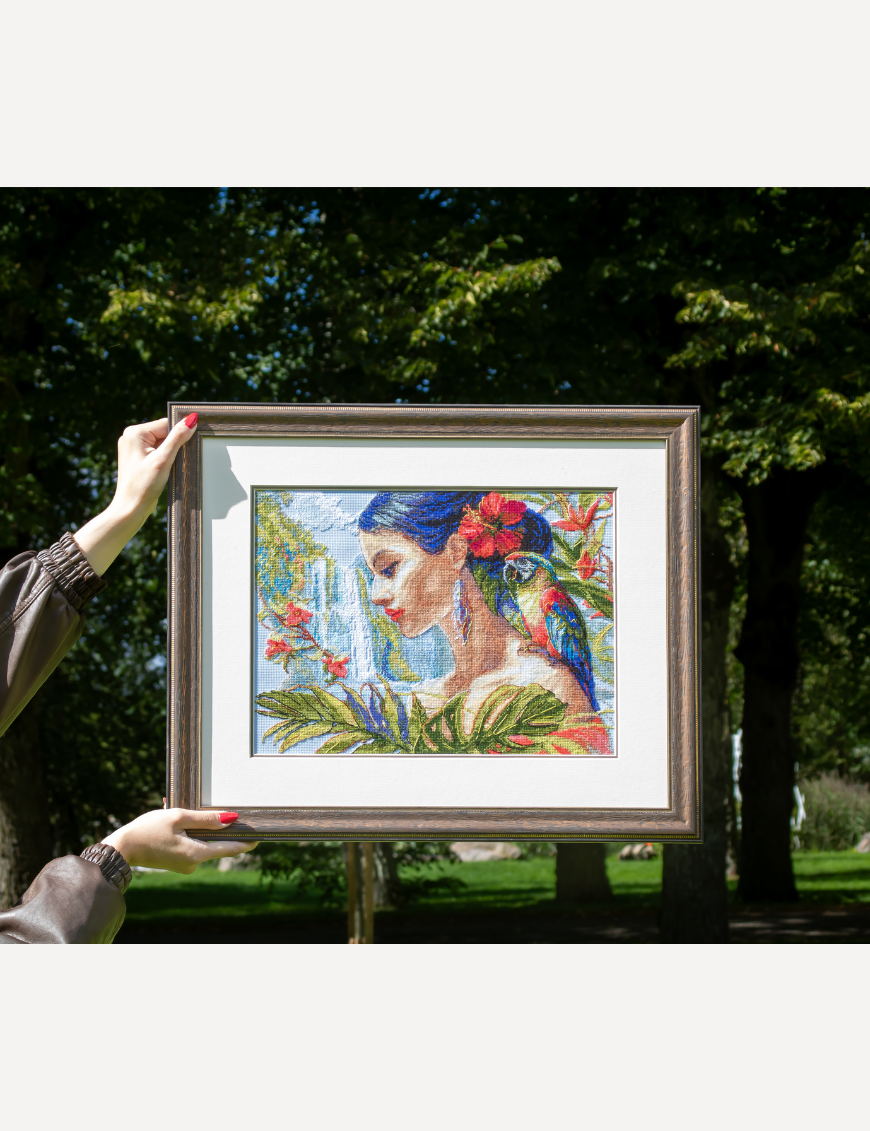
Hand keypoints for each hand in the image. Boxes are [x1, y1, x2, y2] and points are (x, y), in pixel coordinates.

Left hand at [73, 414, 197, 575]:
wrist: (130, 507)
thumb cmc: (143, 485)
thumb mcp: (163, 460)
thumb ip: (177, 438)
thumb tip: (191, 420)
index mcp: (134, 433)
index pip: (166, 424)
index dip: (178, 436)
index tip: (183, 450)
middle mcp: (131, 437)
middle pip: (163, 433)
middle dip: (172, 447)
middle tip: (170, 464)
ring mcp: (133, 447)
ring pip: (161, 443)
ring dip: (168, 455)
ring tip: (163, 469)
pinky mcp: (136, 458)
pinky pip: (156, 452)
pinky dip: (163, 460)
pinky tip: (160, 472)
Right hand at [103, 808, 257, 874]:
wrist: (121, 849)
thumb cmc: (148, 830)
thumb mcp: (178, 818)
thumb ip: (206, 819)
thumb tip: (231, 820)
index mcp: (197, 854)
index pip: (229, 848)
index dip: (245, 842)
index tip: (260, 838)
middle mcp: (193, 863)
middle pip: (215, 843)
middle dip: (215, 826)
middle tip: (221, 812)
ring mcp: (184, 864)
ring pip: (199, 841)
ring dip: (195, 826)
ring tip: (180, 809)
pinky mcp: (176, 861)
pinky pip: (188, 844)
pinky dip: (186, 831)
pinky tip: (173, 818)